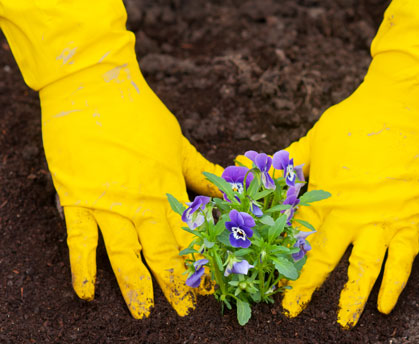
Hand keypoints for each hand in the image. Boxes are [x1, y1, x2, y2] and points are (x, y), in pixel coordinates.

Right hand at [0, 2, 222, 317]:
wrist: (94, 89)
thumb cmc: (141, 114)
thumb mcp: (179, 143)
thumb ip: (201, 173)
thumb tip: (227, 191)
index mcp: (169, 187)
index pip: (190, 235)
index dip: (202, 262)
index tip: (213, 285)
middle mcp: (141, 201)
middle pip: (162, 251)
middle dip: (175, 284)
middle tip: (185, 312)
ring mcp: (108, 203)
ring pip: (124, 254)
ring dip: (135, 286)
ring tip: (144, 313)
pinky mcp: (77, 199)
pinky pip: (79, 241)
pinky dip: (82, 268)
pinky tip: (87, 293)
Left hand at [278, 0, 418, 327]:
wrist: (408, 103)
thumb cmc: (358, 118)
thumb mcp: (317, 138)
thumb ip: (289, 161)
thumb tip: (248, 165)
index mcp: (323, 193)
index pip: (295, 236)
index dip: (281, 259)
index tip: (268, 280)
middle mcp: (349, 212)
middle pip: (322, 258)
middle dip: (304, 288)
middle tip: (291, 311)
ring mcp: (381, 218)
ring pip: (363, 267)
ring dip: (352, 298)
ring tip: (344, 322)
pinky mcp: (411, 218)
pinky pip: (403, 258)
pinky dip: (394, 284)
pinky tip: (386, 305)